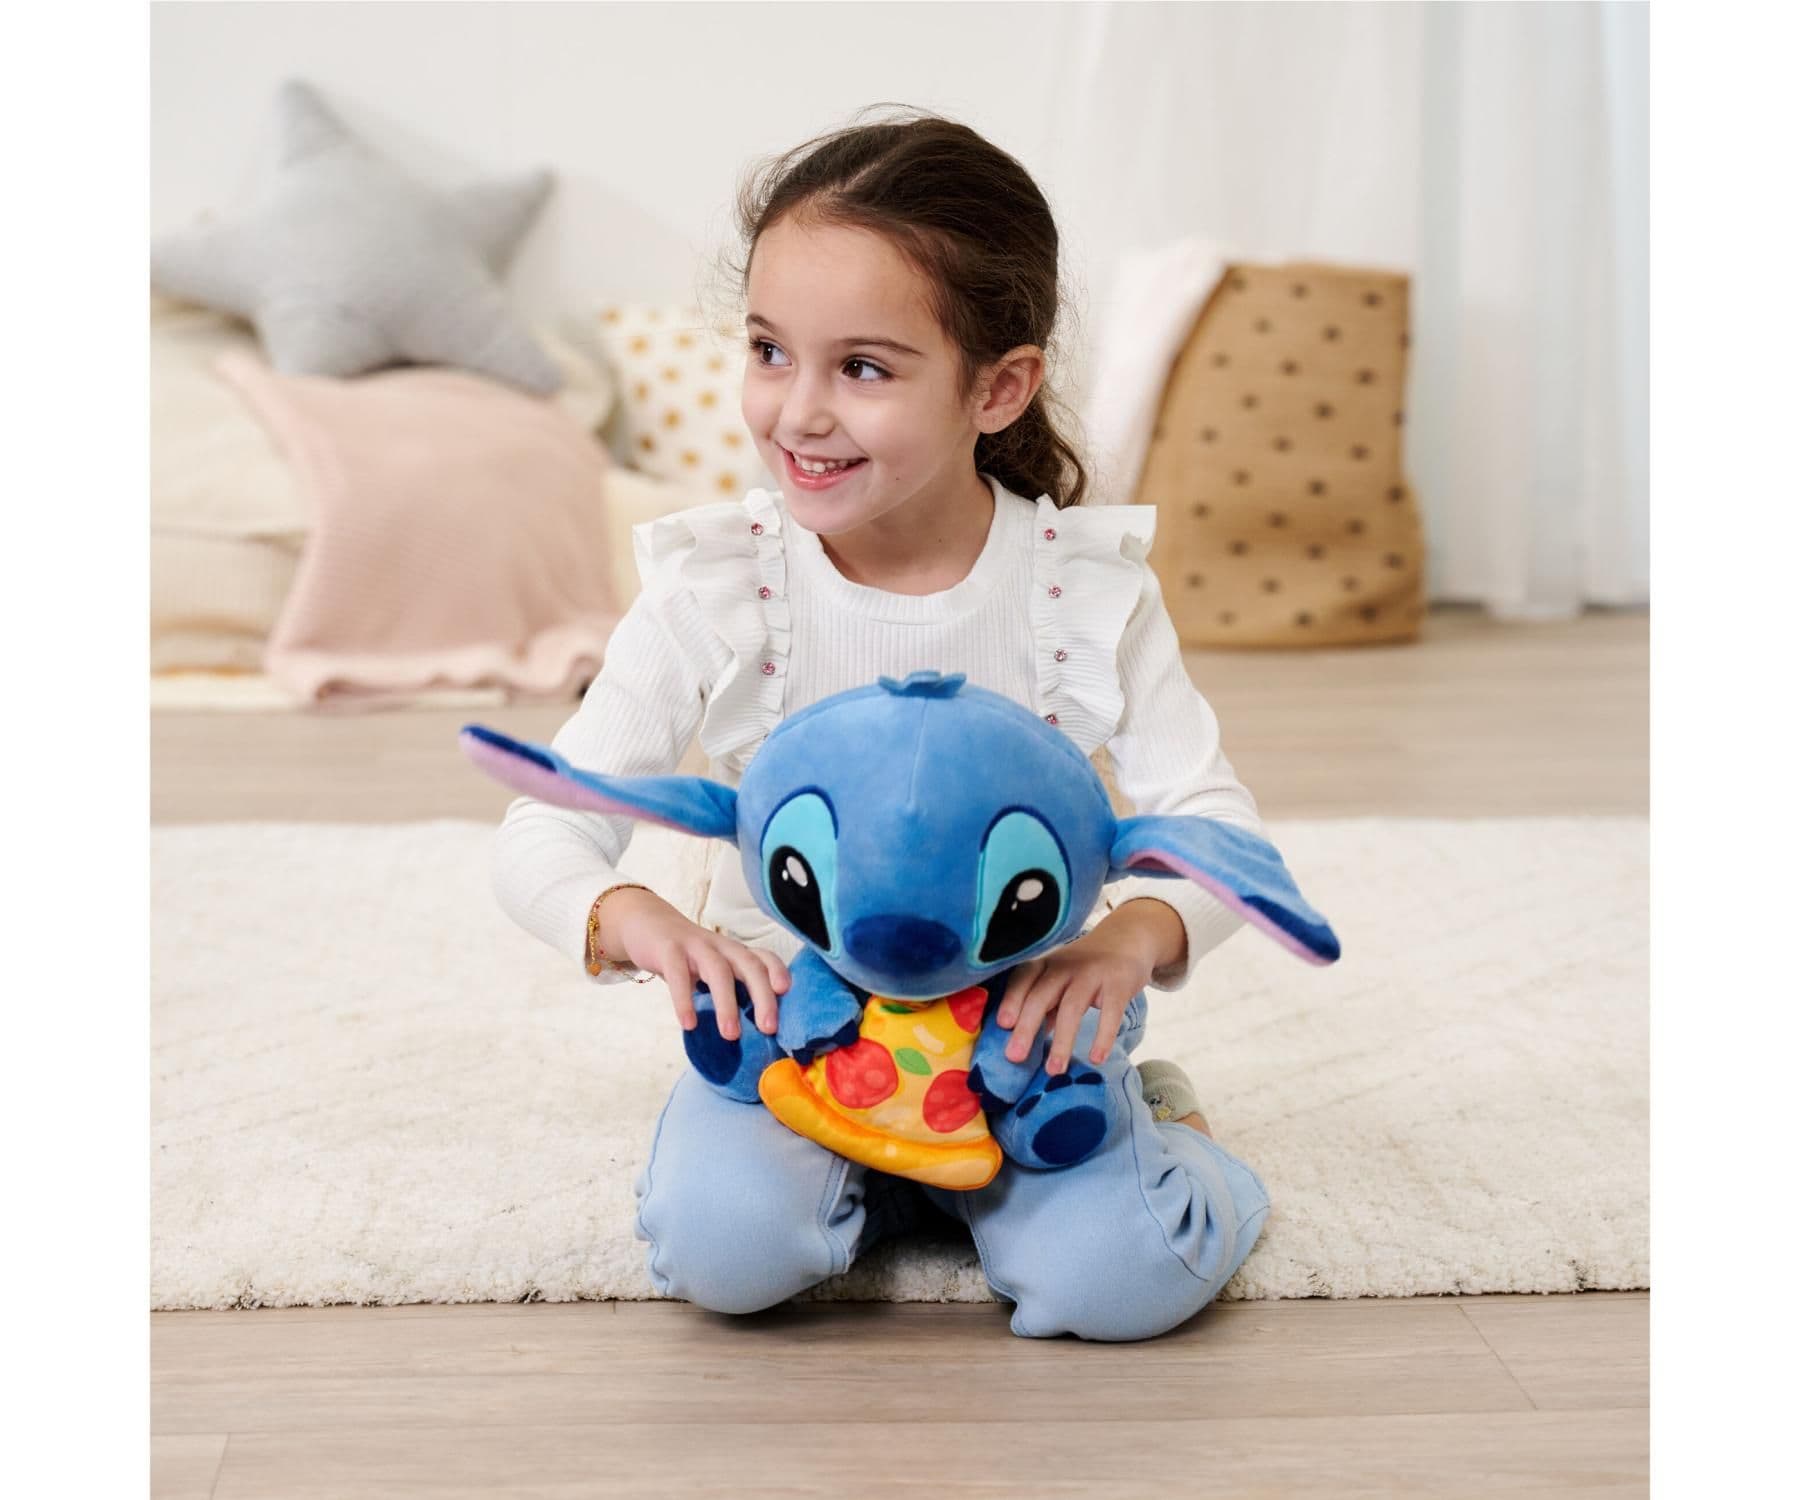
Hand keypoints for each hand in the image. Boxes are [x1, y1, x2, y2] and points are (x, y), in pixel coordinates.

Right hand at [599, 888, 790, 1040]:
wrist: (647, 923)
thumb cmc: (688, 956)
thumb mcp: (713, 968)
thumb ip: (730, 990)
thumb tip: (751, 1033)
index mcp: (735, 951)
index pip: (764, 957)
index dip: (778, 971)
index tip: (786, 992)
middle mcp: (721, 946)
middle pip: (750, 965)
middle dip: (763, 995)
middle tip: (769, 1028)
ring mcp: (695, 946)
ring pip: (718, 970)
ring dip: (726, 1004)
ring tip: (730, 1035)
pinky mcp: (668, 949)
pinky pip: (678, 974)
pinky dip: (684, 1000)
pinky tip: (688, 1024)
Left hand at [995, 902, 1178, 1073]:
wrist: (1127, 939)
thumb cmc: (1084, 968)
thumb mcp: (1059, 979)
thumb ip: (1042, 1006)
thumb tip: (1021, 1041)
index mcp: (1045, 964)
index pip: (1023, 979)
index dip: (1012, 1000)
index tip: (1002, 1024)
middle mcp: (1065, 966)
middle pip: (1042, 996)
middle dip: (1027, 1026)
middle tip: (1015, 1057)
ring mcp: (1092, 974)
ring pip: (1072, 1008)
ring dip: (1062, 1041)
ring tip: (1054, 1070)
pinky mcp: (1118, 984)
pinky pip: (1110, 1013)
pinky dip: (1103, 1037)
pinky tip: (1096, 1059)